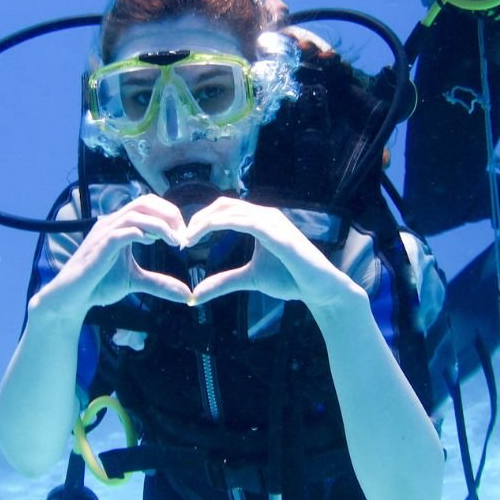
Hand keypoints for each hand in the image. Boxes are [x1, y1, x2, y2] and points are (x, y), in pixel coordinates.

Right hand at [35, 195, 192, 319]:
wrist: (72, 298)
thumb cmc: (99, 285)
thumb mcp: (136, 282)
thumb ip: (160, 284)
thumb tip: (187, 293)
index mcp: (120, 225)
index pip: (148, 204)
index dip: (170, 214)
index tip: (184, 234)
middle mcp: (112, 224)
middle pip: (144, 202)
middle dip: (169, 214)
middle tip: (183, 234)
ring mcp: (104, 234)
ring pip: (135, 215)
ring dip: (160, 225)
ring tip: (174, 241)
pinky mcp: (98, 248)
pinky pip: (120, 232)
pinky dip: (139, 233)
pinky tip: (151, 242)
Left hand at [182, 197, 359, 313]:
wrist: (319, 289)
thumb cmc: (291, 280)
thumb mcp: (249, 279)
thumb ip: (223, 282)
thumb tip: (196, 294)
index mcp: (260, 221)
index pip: (224, 210)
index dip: (201, 221)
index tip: (183, 239)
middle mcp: (265, 215)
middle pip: (222, 205)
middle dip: (197, 219)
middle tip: (180, 238)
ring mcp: (272, 221)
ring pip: (229, 210)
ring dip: (203, 222)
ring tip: (186, 239)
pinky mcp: (277, 232)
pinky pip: (244, 221)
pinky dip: (220, 225)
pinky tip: (204, 235)